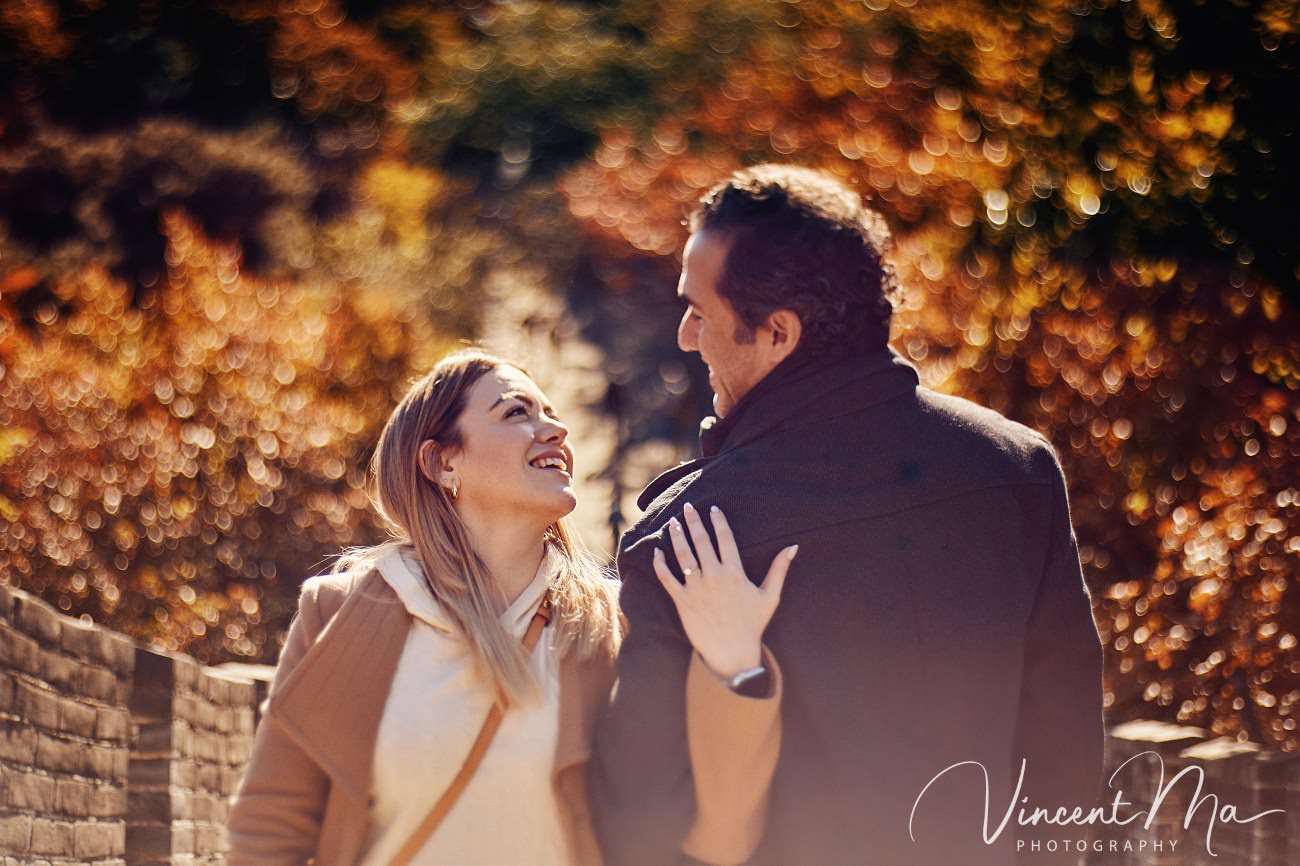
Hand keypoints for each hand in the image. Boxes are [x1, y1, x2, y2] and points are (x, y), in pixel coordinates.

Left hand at [653, 502, 797, 679]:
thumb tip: (793, 546)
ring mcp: (696, 589)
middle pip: (701, 541)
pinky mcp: (682, 601)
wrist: (732, 652)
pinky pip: (667, 579)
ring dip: (676, 536)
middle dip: (693, 521)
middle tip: (688, 507)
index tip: (712, 508)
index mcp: (734, 573)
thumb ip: (779, 569)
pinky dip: (660, 564)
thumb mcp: (770, 595)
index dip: (718, 521)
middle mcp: (714, 577)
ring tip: (673, 522)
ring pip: (683, 555)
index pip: (724, 538)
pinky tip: (657, 552)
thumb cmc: (752, 623)